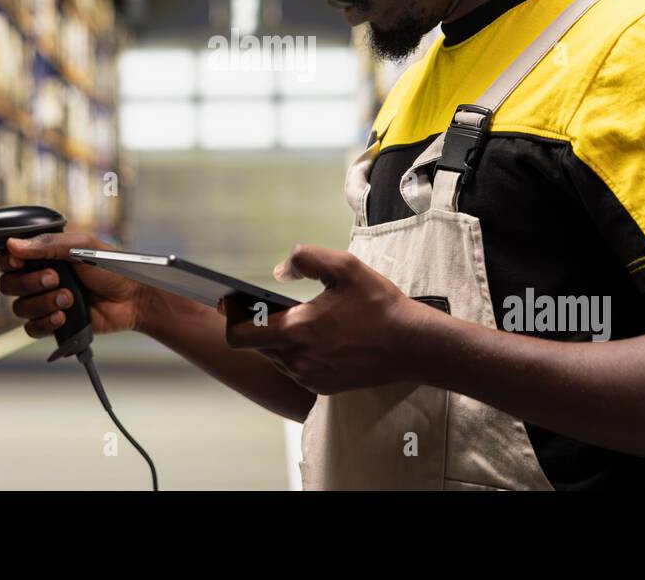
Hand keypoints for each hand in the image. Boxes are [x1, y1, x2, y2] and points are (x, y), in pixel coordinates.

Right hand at [0, 232, 149, 338]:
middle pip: (9, 284)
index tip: (19, 262)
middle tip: (56, 278)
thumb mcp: (83, 247)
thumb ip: (48, 245)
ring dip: (42, 303)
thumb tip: (13, 244)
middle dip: (30, 282)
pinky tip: (62, 317)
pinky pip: (32, 329)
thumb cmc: (112, 267)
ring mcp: (46, 301)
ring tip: (69, 298)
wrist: (133, 298)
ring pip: (20, 308)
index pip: (8, 258)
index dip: (8, 262)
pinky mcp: (54, 322)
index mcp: (44, 255)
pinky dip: (44, 323)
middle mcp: (40, 277)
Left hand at [222, 244, 424, 393]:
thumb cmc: (379, 305)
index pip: (239, 335)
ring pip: (276, 357)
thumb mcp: (345, 267)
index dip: (232, 318)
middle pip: (256, 345)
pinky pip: (296, 369)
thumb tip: (279, 271)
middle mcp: (297, 360)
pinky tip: (319, 337)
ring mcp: (309, 377)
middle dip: (259, 324)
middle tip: (272, 304)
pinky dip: (298, 353)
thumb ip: (305, 259)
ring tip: (302, 318)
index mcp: (296, 331)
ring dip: (280, 339)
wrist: (412, 346)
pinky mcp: (322, 387)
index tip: (235, 302)